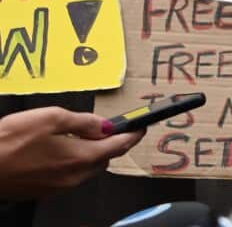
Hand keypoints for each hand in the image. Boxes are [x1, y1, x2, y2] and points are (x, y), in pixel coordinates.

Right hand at [0, 107, 144, 198]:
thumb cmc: (9, 141)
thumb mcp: (50, 118)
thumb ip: (83, 122)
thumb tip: (104, 126)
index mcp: (80, 158)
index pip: (118, 146)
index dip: (132, 134)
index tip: (141, 127)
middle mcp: (74, 177)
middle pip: (104, 159)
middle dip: (109, 143)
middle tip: (105, 128)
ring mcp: (59, 187)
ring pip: (87, 169)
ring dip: (90, 154)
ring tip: (75, 136)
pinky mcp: (44, 191)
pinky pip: (69, 176)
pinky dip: (72, 162)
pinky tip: (56, 150)